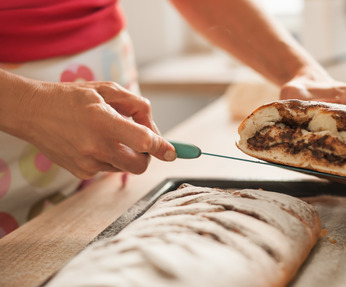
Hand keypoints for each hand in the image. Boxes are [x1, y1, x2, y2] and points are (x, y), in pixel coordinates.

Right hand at [16, 81, 175, 178]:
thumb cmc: (72, 97)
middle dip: (147, 156)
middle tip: (141, 141)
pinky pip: (108, 168)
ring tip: (108, 134)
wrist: (33, 112)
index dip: (161, 147)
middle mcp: (96, 146)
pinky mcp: (81, 172)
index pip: (142, 141)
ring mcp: (87, 162)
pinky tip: (94, 142)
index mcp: (103, 121)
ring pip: (124, 167)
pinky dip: (110, 157)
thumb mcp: (107, 90)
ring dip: (126, 154)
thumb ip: (136, 105)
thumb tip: (155, 130)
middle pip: (139, 165)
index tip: (173, 153)